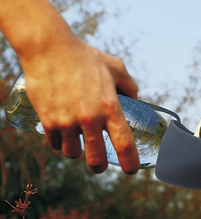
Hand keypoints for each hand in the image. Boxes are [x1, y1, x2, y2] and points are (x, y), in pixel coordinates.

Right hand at [21, 33, 139, 174]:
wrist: (50, 48)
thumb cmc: (85, 57)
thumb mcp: (115, 67)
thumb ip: (129, 86)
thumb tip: (135, 98)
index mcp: (110, 107)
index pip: (124, 144)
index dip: (130, 162)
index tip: (132, 170)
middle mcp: (90, 118)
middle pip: (97, 160)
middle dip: (99, 165)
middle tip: (99, 163)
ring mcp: (67, 122)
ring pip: (73, 153)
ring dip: (77, 150)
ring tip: (78, 138)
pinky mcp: (47, 121)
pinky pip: (55, 144)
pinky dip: (60, 142)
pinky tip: (62, 132)